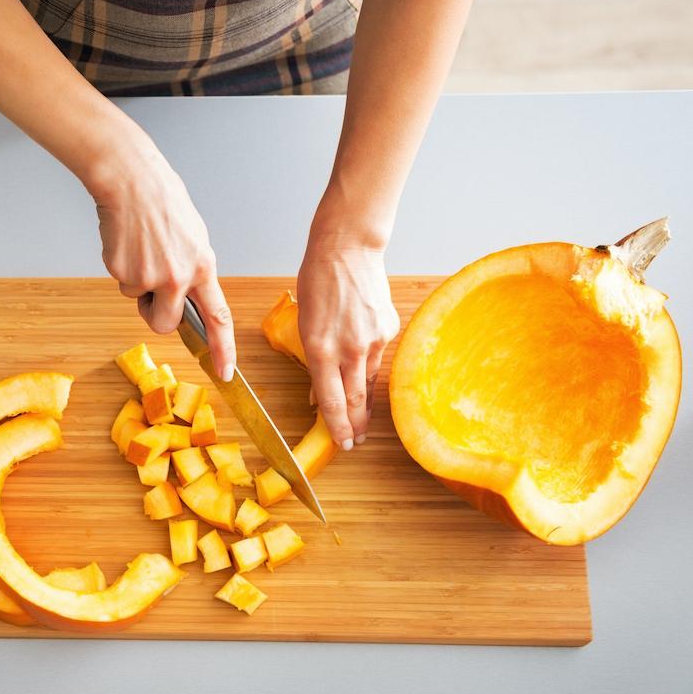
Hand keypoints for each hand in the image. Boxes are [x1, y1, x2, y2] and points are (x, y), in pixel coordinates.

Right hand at [87, 140, 236, 380]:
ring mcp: (150, 277)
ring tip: (141, 249)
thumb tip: (186, 296)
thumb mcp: (193, 238)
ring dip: (137, 284)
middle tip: (151, 289)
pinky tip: (127, 243)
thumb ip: (193, 270)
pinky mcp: (123, 272)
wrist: (131, 181)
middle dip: (156, 315)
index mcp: (202, 267)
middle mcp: (178, 277)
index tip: (225, 371)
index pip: (217, 317)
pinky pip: (122, 284)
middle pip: (166, 324)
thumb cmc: (162, 203)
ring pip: (139, 301)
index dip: (223, 348)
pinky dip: (121, 267)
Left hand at [297, 226, 399, 450]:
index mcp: (321, 349)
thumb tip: (319, 391)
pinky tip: (364, 367)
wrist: (348, 249)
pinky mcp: (388, 329)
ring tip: (362, 418)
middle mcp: (349, 349)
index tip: (343, 444)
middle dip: (356, 425)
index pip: (331, 401)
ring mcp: (373, 340)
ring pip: (368, 380)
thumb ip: (314, 359)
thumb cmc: (317, 281)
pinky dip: (368, 366)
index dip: (337, 427)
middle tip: (356, 442)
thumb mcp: (304, 324)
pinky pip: (377, 356)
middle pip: (355, 399)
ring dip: (364, 401)